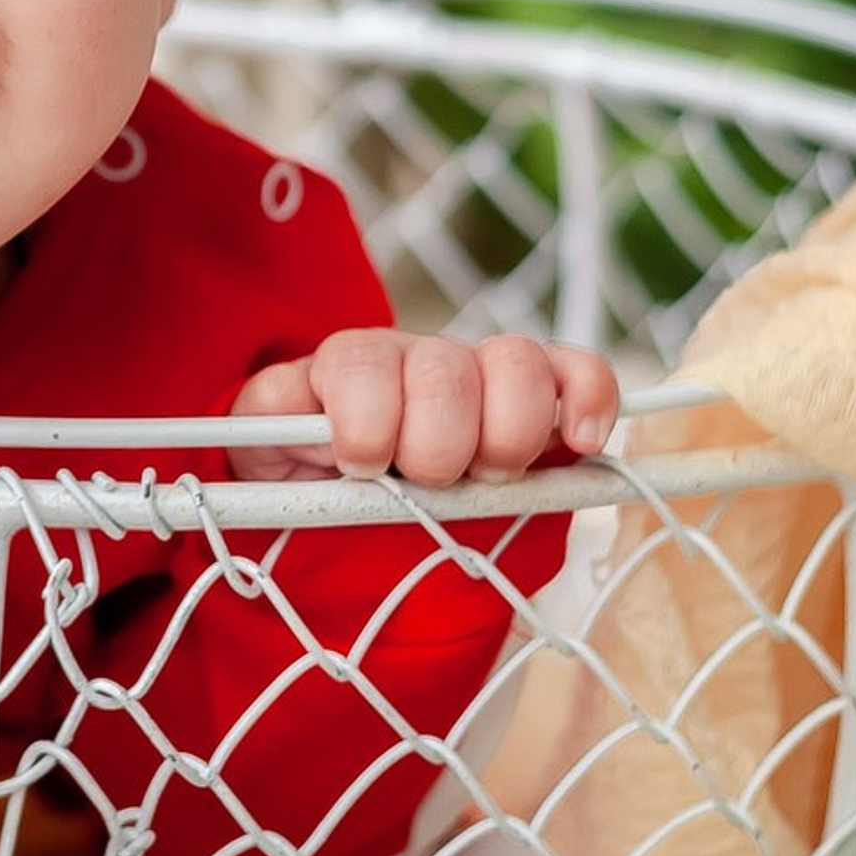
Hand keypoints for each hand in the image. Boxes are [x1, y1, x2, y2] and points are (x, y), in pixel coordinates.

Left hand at [226, 330, 619, 485]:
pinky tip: (581, 444)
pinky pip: (578, 372)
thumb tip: (282, 406)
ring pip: (515, 363)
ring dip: (508, 431)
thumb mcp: (271, 462)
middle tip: (429, 480)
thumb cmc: (315, 479)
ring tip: (487, 474)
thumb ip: (266, 434)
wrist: (363, 496)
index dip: (365, 419)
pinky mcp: (542, 399)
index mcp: (346, 368)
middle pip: (444, 369)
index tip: (362, 466)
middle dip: (438, 442)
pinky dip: (588, 401)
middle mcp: (418, 359)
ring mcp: (483, 374)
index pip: (359, 362)